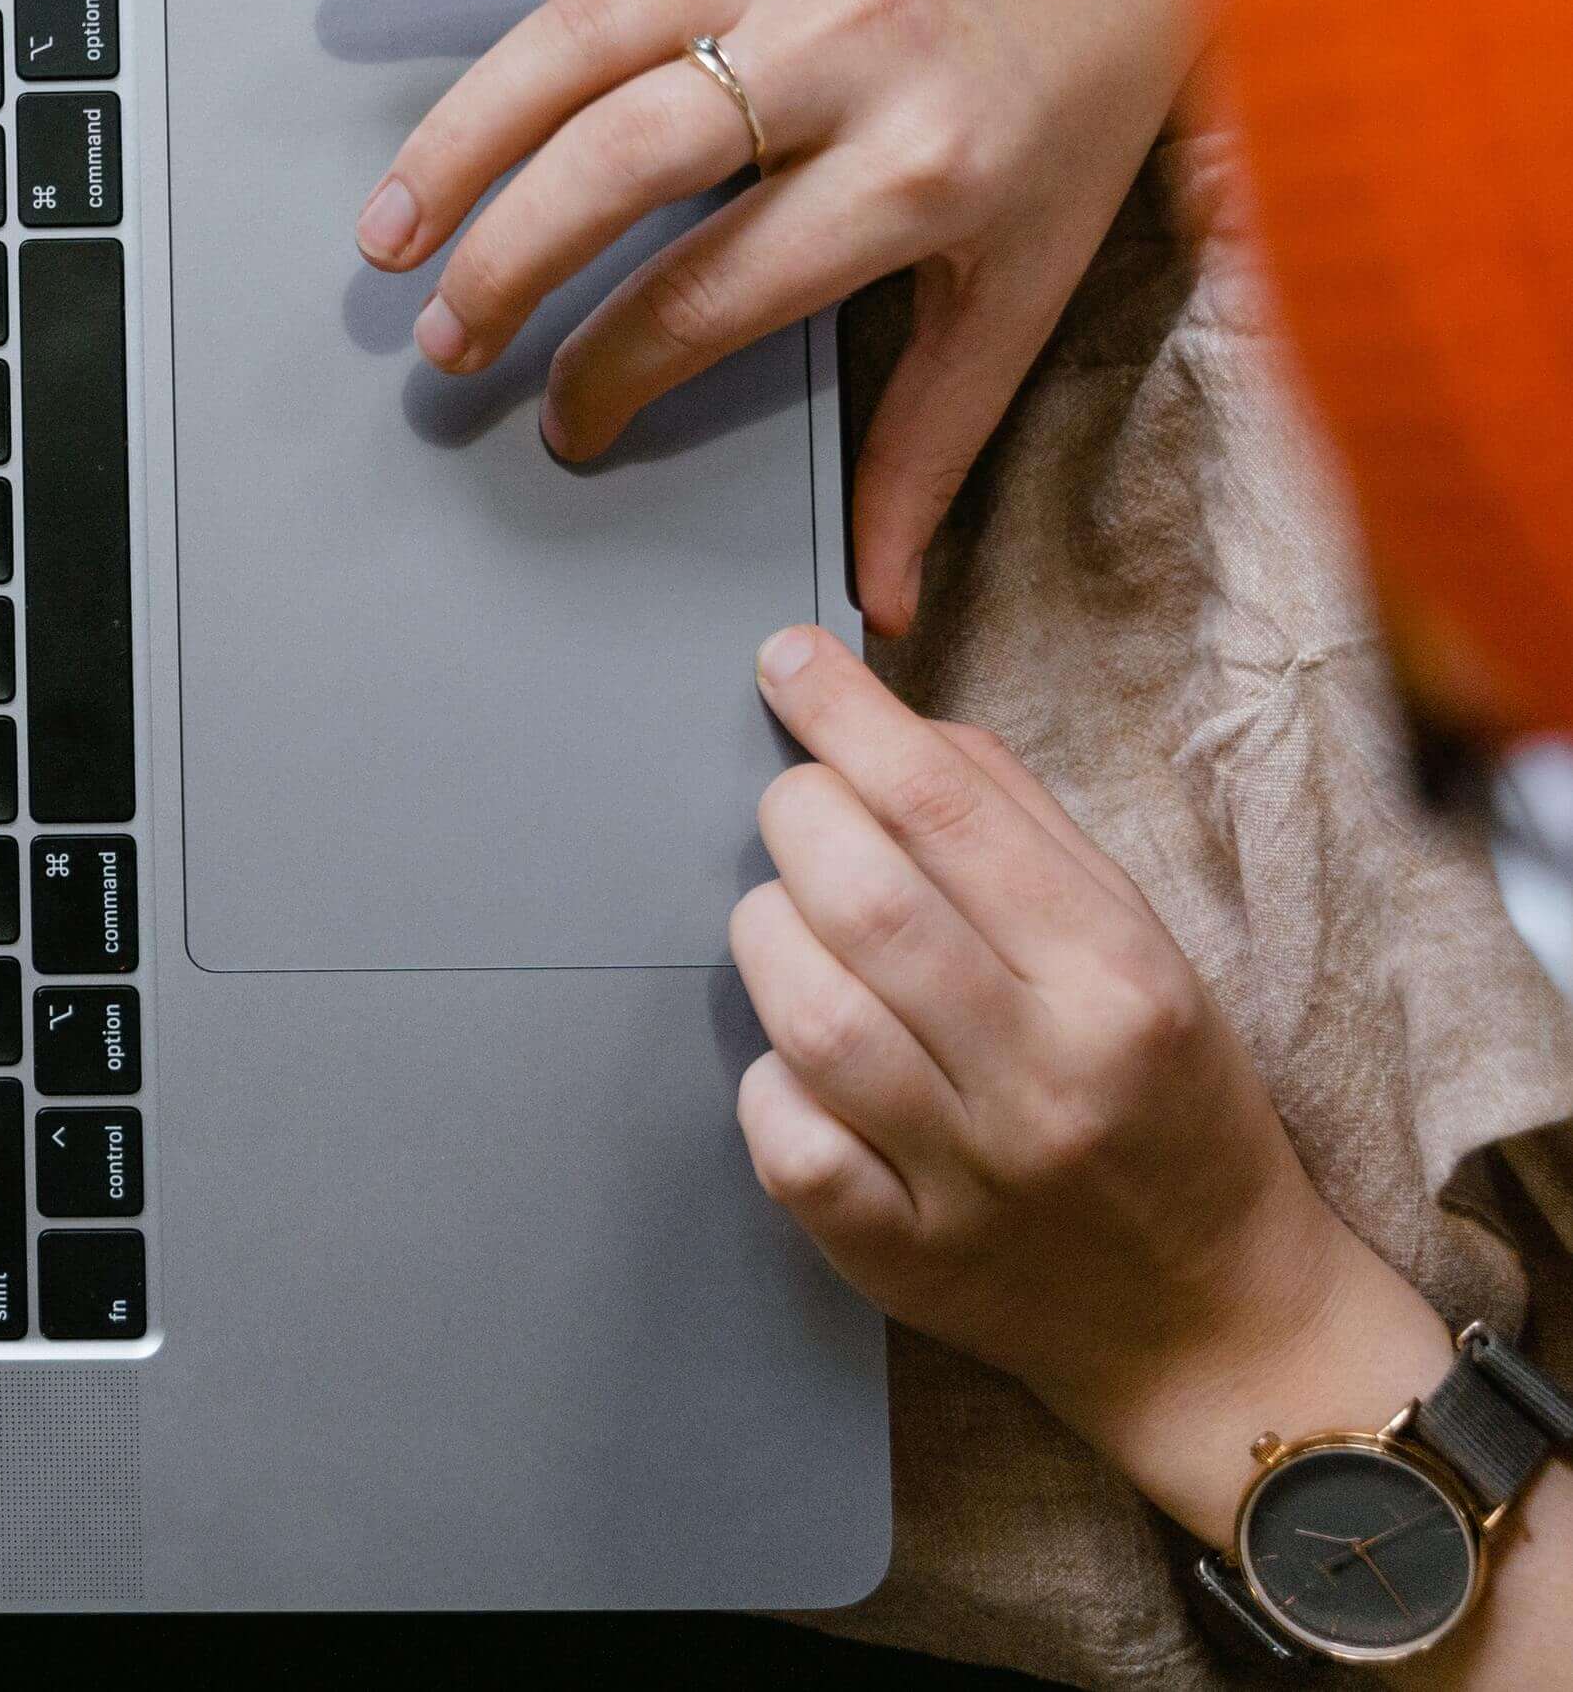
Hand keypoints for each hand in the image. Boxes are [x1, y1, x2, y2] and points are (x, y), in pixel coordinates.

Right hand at [330, 0, 1275, 632]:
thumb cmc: (1092, 81)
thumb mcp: (1033, 276)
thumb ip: (935, 437)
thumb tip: (884, 595)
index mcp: (918, 167)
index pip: (715, 291)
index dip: (617, 373)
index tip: (568, 423)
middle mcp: (836, 53)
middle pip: (620, 164)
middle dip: (511, 266)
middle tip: (447, 345)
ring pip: (574, 46)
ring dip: (461, 137)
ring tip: (393, 230)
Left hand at [729, 624, 1453, 1541]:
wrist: (1217, 1323)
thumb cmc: (1164, 1101)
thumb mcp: (1141, 949)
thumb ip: (1022, 830)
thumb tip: (894, 730)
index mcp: (1119, 979)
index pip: (951, 813)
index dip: (848, 719)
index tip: (787, 661)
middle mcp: (1046, 1074)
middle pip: (861, 900)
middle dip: (796, 818)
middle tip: (796, 809)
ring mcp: (967, 1175)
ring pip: (807, 1012)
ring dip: (766, 939)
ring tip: (791, 925)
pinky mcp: (897, 1257)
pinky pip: (782, 1136)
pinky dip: (769, 1080)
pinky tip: (800, 1059)